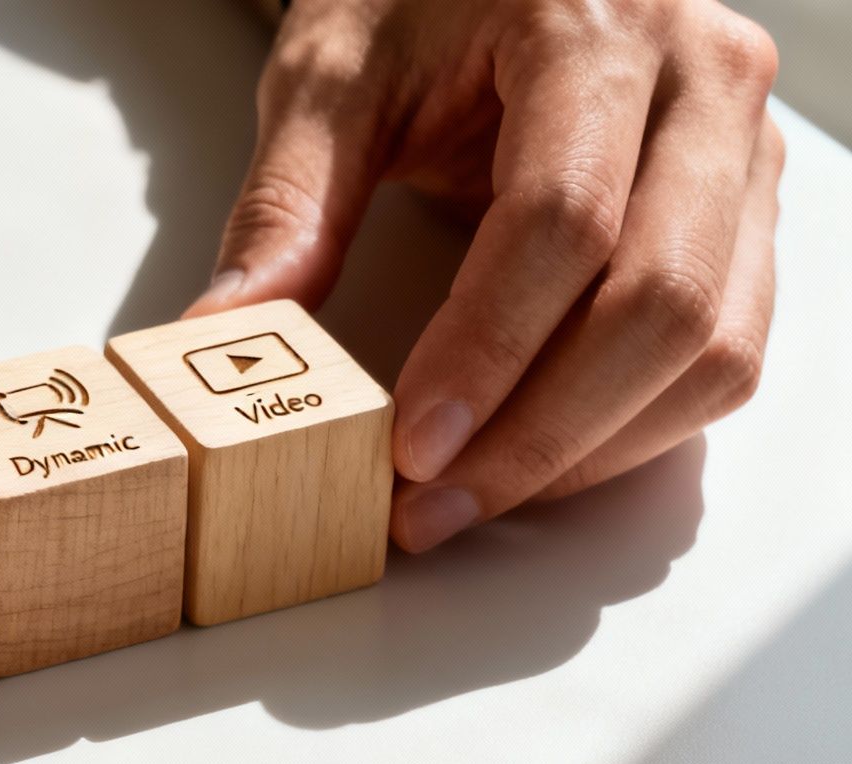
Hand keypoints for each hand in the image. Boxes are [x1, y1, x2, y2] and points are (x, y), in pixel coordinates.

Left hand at [190, 0, 781, 549]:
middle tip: (431, 507)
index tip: (412, 448)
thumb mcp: (331, 78)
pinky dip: (636, 429)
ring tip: (473, 502)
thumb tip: (222, 338)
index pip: (562, 220)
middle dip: (539, 433)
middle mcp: (704, 84)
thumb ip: (286, 207)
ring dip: (592, 451)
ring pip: (713, 344)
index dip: (487, 352)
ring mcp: (744, 152)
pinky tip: (537, 461)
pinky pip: (727, 352)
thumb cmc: (416, 1)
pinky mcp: (748, 214)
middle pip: (659, 299)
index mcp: (598, 29)